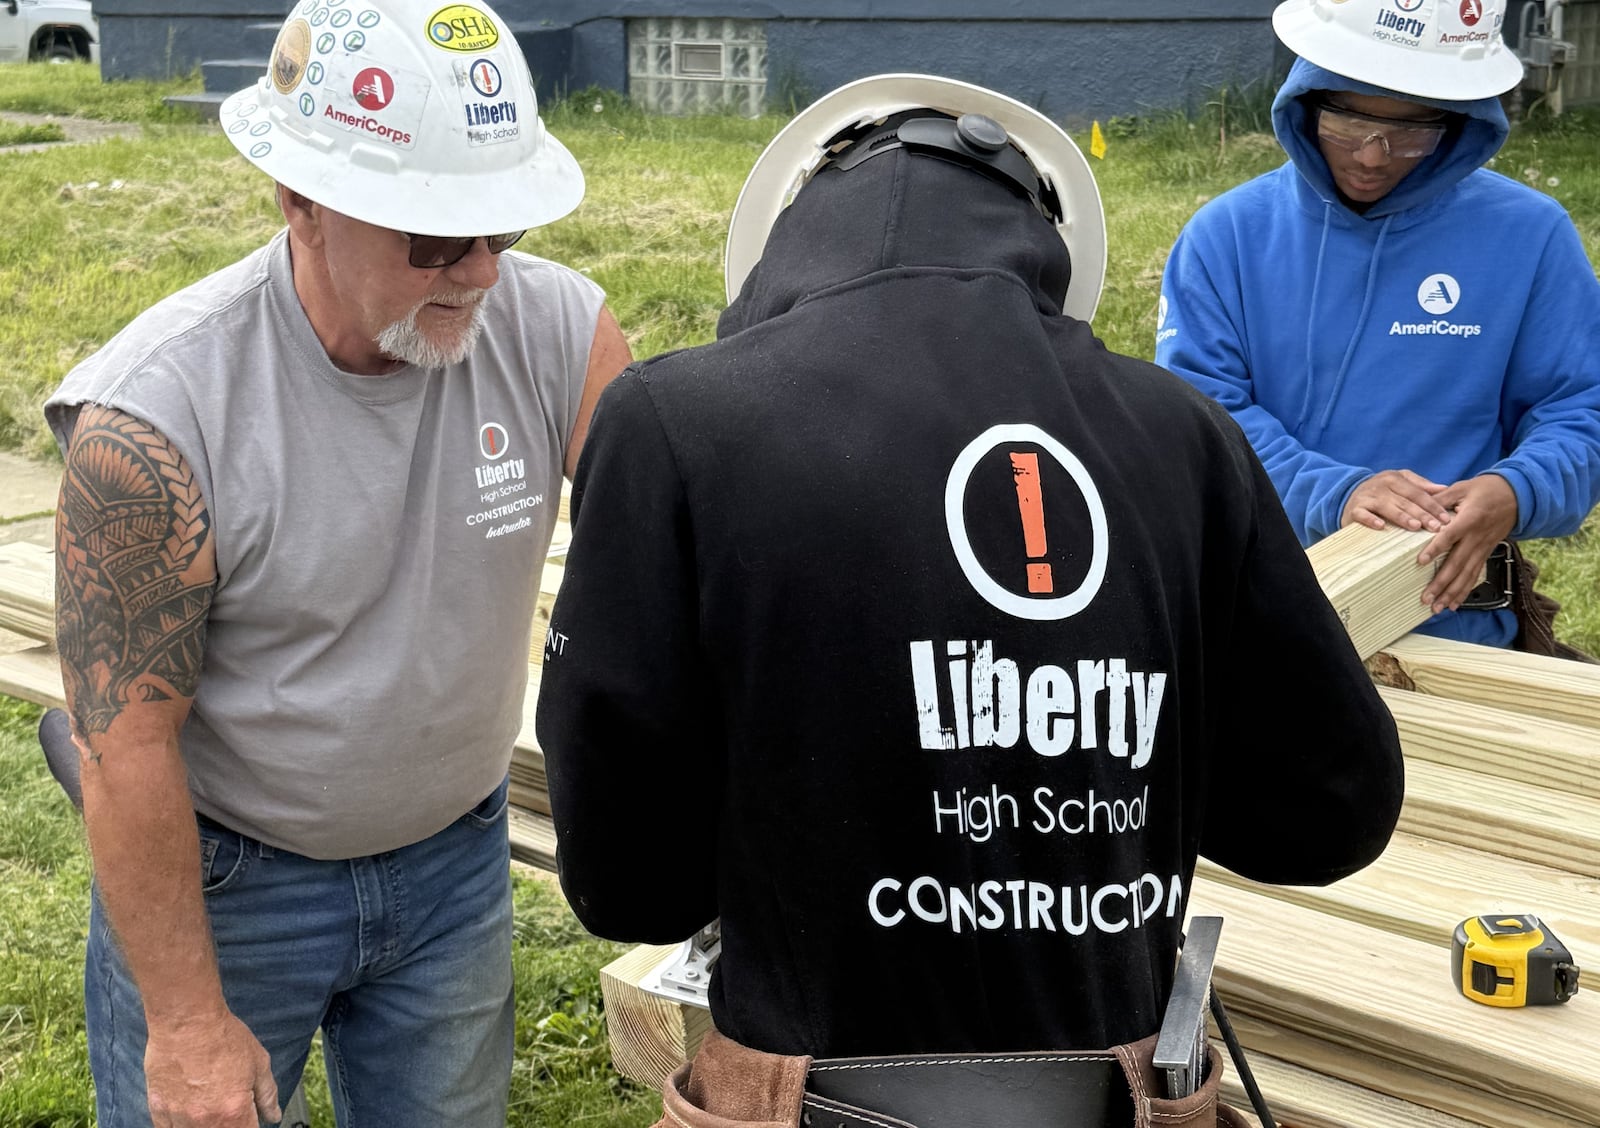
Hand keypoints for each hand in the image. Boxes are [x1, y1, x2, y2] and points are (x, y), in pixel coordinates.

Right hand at [144, 1010, 278, 1127]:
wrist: (187, 1022)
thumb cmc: (223, 1037)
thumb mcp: (258, 1063)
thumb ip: (267, 1094)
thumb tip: (273, 1116)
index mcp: (234, 1112)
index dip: (251, 1127)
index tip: (250, 1120)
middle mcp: (205, 1121)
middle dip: (230, 1126)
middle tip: (229, 1111)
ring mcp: (179, 1118)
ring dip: (205, 1127)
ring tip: (210, 1108)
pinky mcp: (158, 1110)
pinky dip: (179, 1126)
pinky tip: (189, 1114)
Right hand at [1341, 470, 1452, 532]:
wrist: (1349, 495)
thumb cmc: (1382, 491)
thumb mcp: (1400, 482)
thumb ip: (1421, 485)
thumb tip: (1444, 488)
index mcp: (1394, 478)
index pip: (1417, 493)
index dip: (1432, 505)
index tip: (1445, 518)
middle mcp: (1381, 486)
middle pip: (1405, 501)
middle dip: (1422, 514)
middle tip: (1436, 527)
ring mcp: (1367, 497)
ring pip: (1388, 507)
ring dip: (1402, 517)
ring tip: (1416, 527)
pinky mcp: (1354, 509)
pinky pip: (1363, 514)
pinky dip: (1371, 520)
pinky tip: (1381, 526)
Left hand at [1418, 474, 1518, 613]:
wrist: (1517, 495)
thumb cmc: (1486, 490)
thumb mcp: (1461, 488)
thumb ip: (1440, 498)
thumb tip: (1418, 505)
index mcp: (1469, 519)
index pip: (1450, 536)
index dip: (1435, 549)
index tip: (1420, 562)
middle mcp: (1477, 537)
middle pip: (1457, 563)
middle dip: (1441, 583)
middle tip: (1426, 598)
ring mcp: (1483, 547)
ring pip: (1467, 574)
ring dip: (1452, 593)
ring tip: (1438, 608)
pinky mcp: (1486, 552)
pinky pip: (1475, 574)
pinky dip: (1465, 591)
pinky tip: (1454, 604)